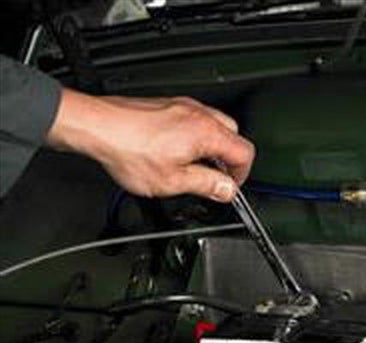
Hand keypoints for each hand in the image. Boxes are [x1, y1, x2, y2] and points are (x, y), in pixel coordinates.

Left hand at [46, 89, 254, 201]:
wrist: (98, 127)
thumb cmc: (128, 149)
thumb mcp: (173, 181)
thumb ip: (207, 185)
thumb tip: (228, 190)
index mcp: (207, 133)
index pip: (245, 153)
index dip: (241, 176)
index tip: (229, 188)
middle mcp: (199, 114)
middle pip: (234, 137)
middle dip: (229, 161)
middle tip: (215, 180)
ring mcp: (184, 106)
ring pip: (216, 127)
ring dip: (213, 149)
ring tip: (195, 168)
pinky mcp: (169, 105)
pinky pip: (196, 120)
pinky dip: (197, 138)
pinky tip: (179, 153)